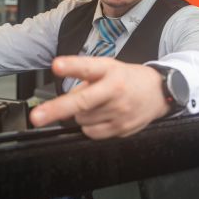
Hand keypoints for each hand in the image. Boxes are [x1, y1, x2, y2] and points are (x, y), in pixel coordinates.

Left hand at [30, 56, 170, 138]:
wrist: (161, 92)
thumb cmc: (129, 78)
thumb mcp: (109, 69)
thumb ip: (87, 81)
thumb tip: (67, 101)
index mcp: (110, 70)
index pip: (88, 67)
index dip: (71, 66)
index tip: (56, 66)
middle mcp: (115, 90)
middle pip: (81, 102)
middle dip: (56, 109)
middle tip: (37, 117)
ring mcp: (119, 112)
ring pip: (82, 119)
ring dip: (81, 114)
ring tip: (97, 105)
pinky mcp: (122, 129)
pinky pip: (92, 133)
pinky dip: (90, 126)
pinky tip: (102, 116)